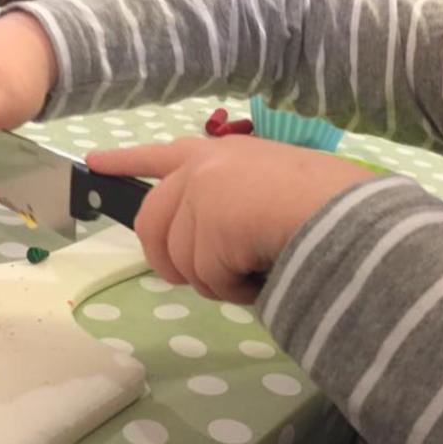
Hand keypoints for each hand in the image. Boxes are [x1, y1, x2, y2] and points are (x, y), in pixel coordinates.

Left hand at [86, 137, 375, 303]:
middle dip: (173, 262)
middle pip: (152, 226)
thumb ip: (232, 202)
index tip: (94, 164)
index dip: (125, 162)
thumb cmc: (328, 203)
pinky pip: (207, 279)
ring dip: (219, 279)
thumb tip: (216, 241)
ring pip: (181, 262)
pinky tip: (265, 272)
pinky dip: (236, 289)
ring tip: (261, 265)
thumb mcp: (273, 188)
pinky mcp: (206, 228)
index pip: (159, 154)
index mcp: (219, 154)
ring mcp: (200, 196)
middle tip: (216, 276)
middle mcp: (201, 168)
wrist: (348, 214)